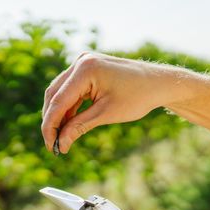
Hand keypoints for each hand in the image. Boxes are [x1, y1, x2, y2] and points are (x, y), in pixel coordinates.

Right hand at [41, 52, 171, 152]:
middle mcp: (81, 62)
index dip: (51, 126)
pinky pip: (71, 90)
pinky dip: (69, 108)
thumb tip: (61, 144)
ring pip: (60, 93)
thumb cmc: (138, 96)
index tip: (51, 146)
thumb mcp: (106, 114)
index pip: (58, 101)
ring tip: (62, 138)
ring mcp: (83, 63)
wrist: (158, 83)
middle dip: (52, 121)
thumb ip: (79, 127)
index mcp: (85, 69)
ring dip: (59, 115)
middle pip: (54, 95)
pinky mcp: (87, 69)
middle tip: (54, 145)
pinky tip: (70, 125)